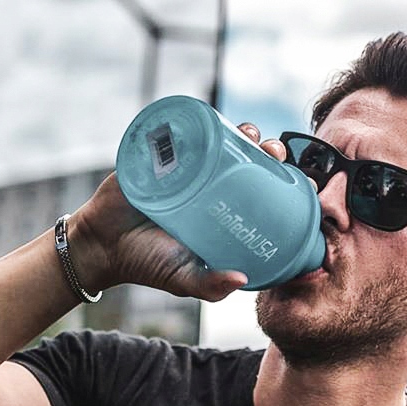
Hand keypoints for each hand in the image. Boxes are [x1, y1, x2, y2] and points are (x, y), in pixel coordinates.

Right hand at [65, 123, 286, 301]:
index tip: (303, 184)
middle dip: (268, 154)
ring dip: (243, 133)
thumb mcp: (183, 279)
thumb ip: (209, 285)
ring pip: (223, 142)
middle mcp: (210, 188)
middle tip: (274, 155)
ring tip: (251, 135)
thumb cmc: (147, 263)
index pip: (260, 197)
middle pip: (248, 164)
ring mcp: (187, 168)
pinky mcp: (162, 152)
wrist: (102, 245)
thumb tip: (239, 279)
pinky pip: (185, 130)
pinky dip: (202, 120)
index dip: (282, 188)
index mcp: (221, 215)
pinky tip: (217, 119)